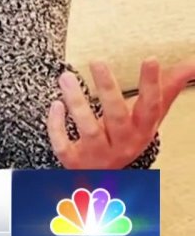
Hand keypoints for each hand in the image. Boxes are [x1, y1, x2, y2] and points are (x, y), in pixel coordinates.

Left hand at [48, 58, 194, 168]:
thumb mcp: (148, 115)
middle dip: (109, 89)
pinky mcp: (73, 161)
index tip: (151, 58)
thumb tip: (194, 63)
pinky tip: (55, 104)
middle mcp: (122, 143)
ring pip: (89, 129)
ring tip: (66, 76)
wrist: (105, 177)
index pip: (151, 107)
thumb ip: (168, 87)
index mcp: (143, 130)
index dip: (153, 84)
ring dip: (77, 103)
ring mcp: (97, 154)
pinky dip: (57, 126)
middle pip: (117, 116)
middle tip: (98, 60)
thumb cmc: (127, 134)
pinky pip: (64, 146)